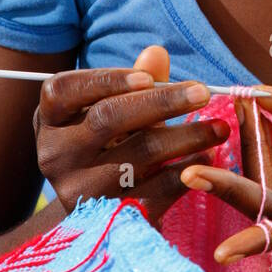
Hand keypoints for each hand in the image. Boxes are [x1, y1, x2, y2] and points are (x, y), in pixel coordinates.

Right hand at [34, 46, 227, 224]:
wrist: (94, 208)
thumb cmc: (107, 141)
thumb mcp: (113, 108)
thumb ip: (136, 81)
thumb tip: (156, 53)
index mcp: (50, 119)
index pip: (65, 90)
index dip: (107, 80)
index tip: (149, 78)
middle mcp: (55, 154)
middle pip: (107, 119)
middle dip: (161, 103)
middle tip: (203, 93)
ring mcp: (78, 190)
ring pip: (137, 157)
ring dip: (186, 138)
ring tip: (220, 127)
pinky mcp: (107, 218)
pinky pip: (153, 192)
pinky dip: (185, 173)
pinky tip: (209, 159)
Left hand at [180, 83, 271, 263]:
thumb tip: (263, 96)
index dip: (256, 239)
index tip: (222, 249)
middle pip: (269, 215)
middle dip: (232, 178)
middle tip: (206, 140)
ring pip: (270, 206)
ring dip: (251, 159)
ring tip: (245, 111)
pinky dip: (266, 167)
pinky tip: (261, 129)